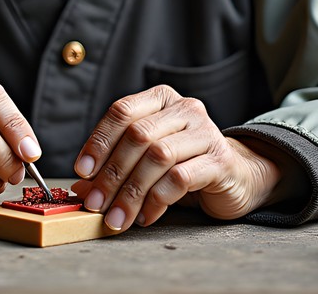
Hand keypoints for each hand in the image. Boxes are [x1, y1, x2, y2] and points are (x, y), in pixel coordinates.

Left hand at [70, 85, 300, 230]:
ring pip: (157, 156)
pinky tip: (147, 216)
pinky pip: (180, 177)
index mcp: (161, 100)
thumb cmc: (184, 165)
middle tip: (96, 205)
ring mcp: (205, 131)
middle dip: (112, 174)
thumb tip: (81, 189)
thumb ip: (114, 168)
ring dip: (132, 192)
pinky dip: (157, 200)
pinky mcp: (220, 159)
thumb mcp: (145, 162)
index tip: (82, 172)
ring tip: (118, 218)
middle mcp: (184, 108)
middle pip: (138, 135)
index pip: (122, 111)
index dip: (99, 141)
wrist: (237, 177)